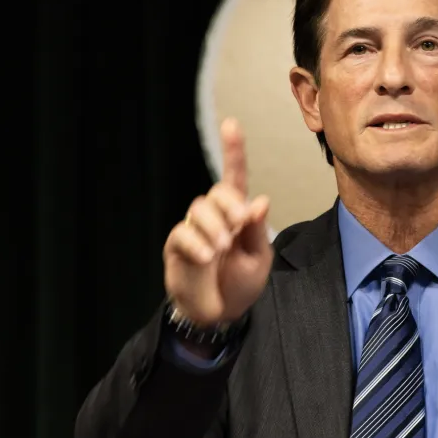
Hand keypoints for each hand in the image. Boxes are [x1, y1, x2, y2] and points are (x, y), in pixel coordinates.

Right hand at [163, 117, 272, 325]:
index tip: (231, 123)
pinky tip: (206, 257)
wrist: (219, 314)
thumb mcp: (259, 260)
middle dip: (230, 204)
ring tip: (222, 249)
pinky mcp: (177, 245)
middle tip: (239, 225)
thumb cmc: (241, 284)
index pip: (235, 178)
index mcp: (238, 215)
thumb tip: (260, 200)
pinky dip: (197, 244)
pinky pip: (183, 234)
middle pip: (218, 192)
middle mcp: (215, 216)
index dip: (233, 151)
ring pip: (199, 208)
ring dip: (214, 226)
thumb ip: (257, 231)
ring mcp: (194, 229)